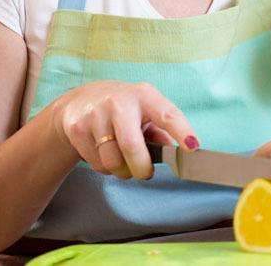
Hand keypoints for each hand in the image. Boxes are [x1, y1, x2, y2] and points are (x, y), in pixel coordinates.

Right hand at [52, 80, 196, 180]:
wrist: (81, 101)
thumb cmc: (125, 110)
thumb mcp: (146, 112)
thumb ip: (163, 131)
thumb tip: (182, 150)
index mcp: (145, 96)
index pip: (167, 115)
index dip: (182, 131)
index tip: (193, 147)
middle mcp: (120, 102)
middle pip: (131, 145)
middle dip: (141, 167)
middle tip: (145, 173)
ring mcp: (96, 114)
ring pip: (112, 160)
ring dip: (121, 170)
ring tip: (122, 160)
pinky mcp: (77, 128)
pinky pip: (96, 162)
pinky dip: (104, 167)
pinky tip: (103, 153)